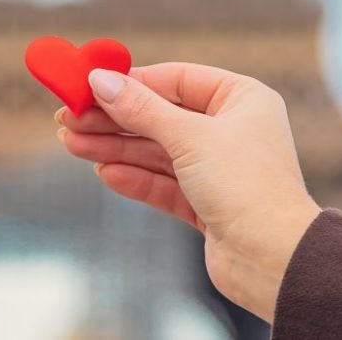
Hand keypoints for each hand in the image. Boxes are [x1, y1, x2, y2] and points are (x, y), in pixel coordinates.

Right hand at [55, 62, 320, 321]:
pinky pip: (164, 184)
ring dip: (115, 148)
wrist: (274, 260)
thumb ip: (141, 109)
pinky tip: (104, 172)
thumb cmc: (247, 187)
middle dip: (113, 119)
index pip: (176, 79)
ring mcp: (219, 169)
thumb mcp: (189, 137)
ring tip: (72, 144)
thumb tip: (99, 80)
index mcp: (242, 99)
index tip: (87, 85)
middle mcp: (233, 130)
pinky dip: (134, 178)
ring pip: (157, 152)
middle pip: (160, 116)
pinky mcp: (208, 205)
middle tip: (67, 118)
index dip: (131, 82)